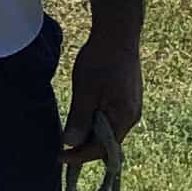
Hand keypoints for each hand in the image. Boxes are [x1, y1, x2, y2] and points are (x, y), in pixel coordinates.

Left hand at [59, 34, 142, 165]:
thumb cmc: (101, 61)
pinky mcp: (127, 98)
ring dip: (90, 133)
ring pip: (108, 130)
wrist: (118, 34)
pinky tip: (83, 116)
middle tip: (62, 147)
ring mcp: (131, 107)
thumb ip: (79, 119)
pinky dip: (96, 121)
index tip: (59, 156)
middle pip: (107, 142)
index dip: (79, 155)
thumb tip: (69, 143)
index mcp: (124, 118)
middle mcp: (132, 117)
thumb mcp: (85, 91)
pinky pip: (111, 118)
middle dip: (85, 146)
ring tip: (70, 132)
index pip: (102, 149)